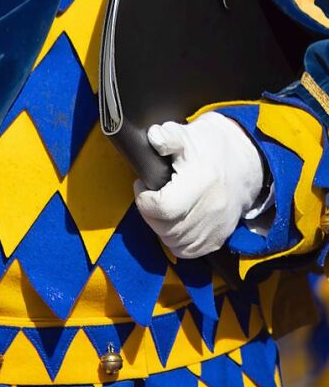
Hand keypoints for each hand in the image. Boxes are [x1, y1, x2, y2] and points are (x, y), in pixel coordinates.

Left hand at [134, 113, 263, 258]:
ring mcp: (217, 226)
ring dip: (159, 228)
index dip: (144, 199)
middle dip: (148, 213)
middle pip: (166, 228)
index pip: (164, 207)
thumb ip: (168, 136)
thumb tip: (153, 138)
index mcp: (202, 180)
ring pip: (174, 242)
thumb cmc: (210, 147)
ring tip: (160, 207)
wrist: (243, 162)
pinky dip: (175, 241)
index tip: (142, 185)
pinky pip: (188, 252)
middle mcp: (212, 208)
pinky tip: (173, 222)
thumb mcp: (188, 134)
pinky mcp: (220, 237)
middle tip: (148, 196)